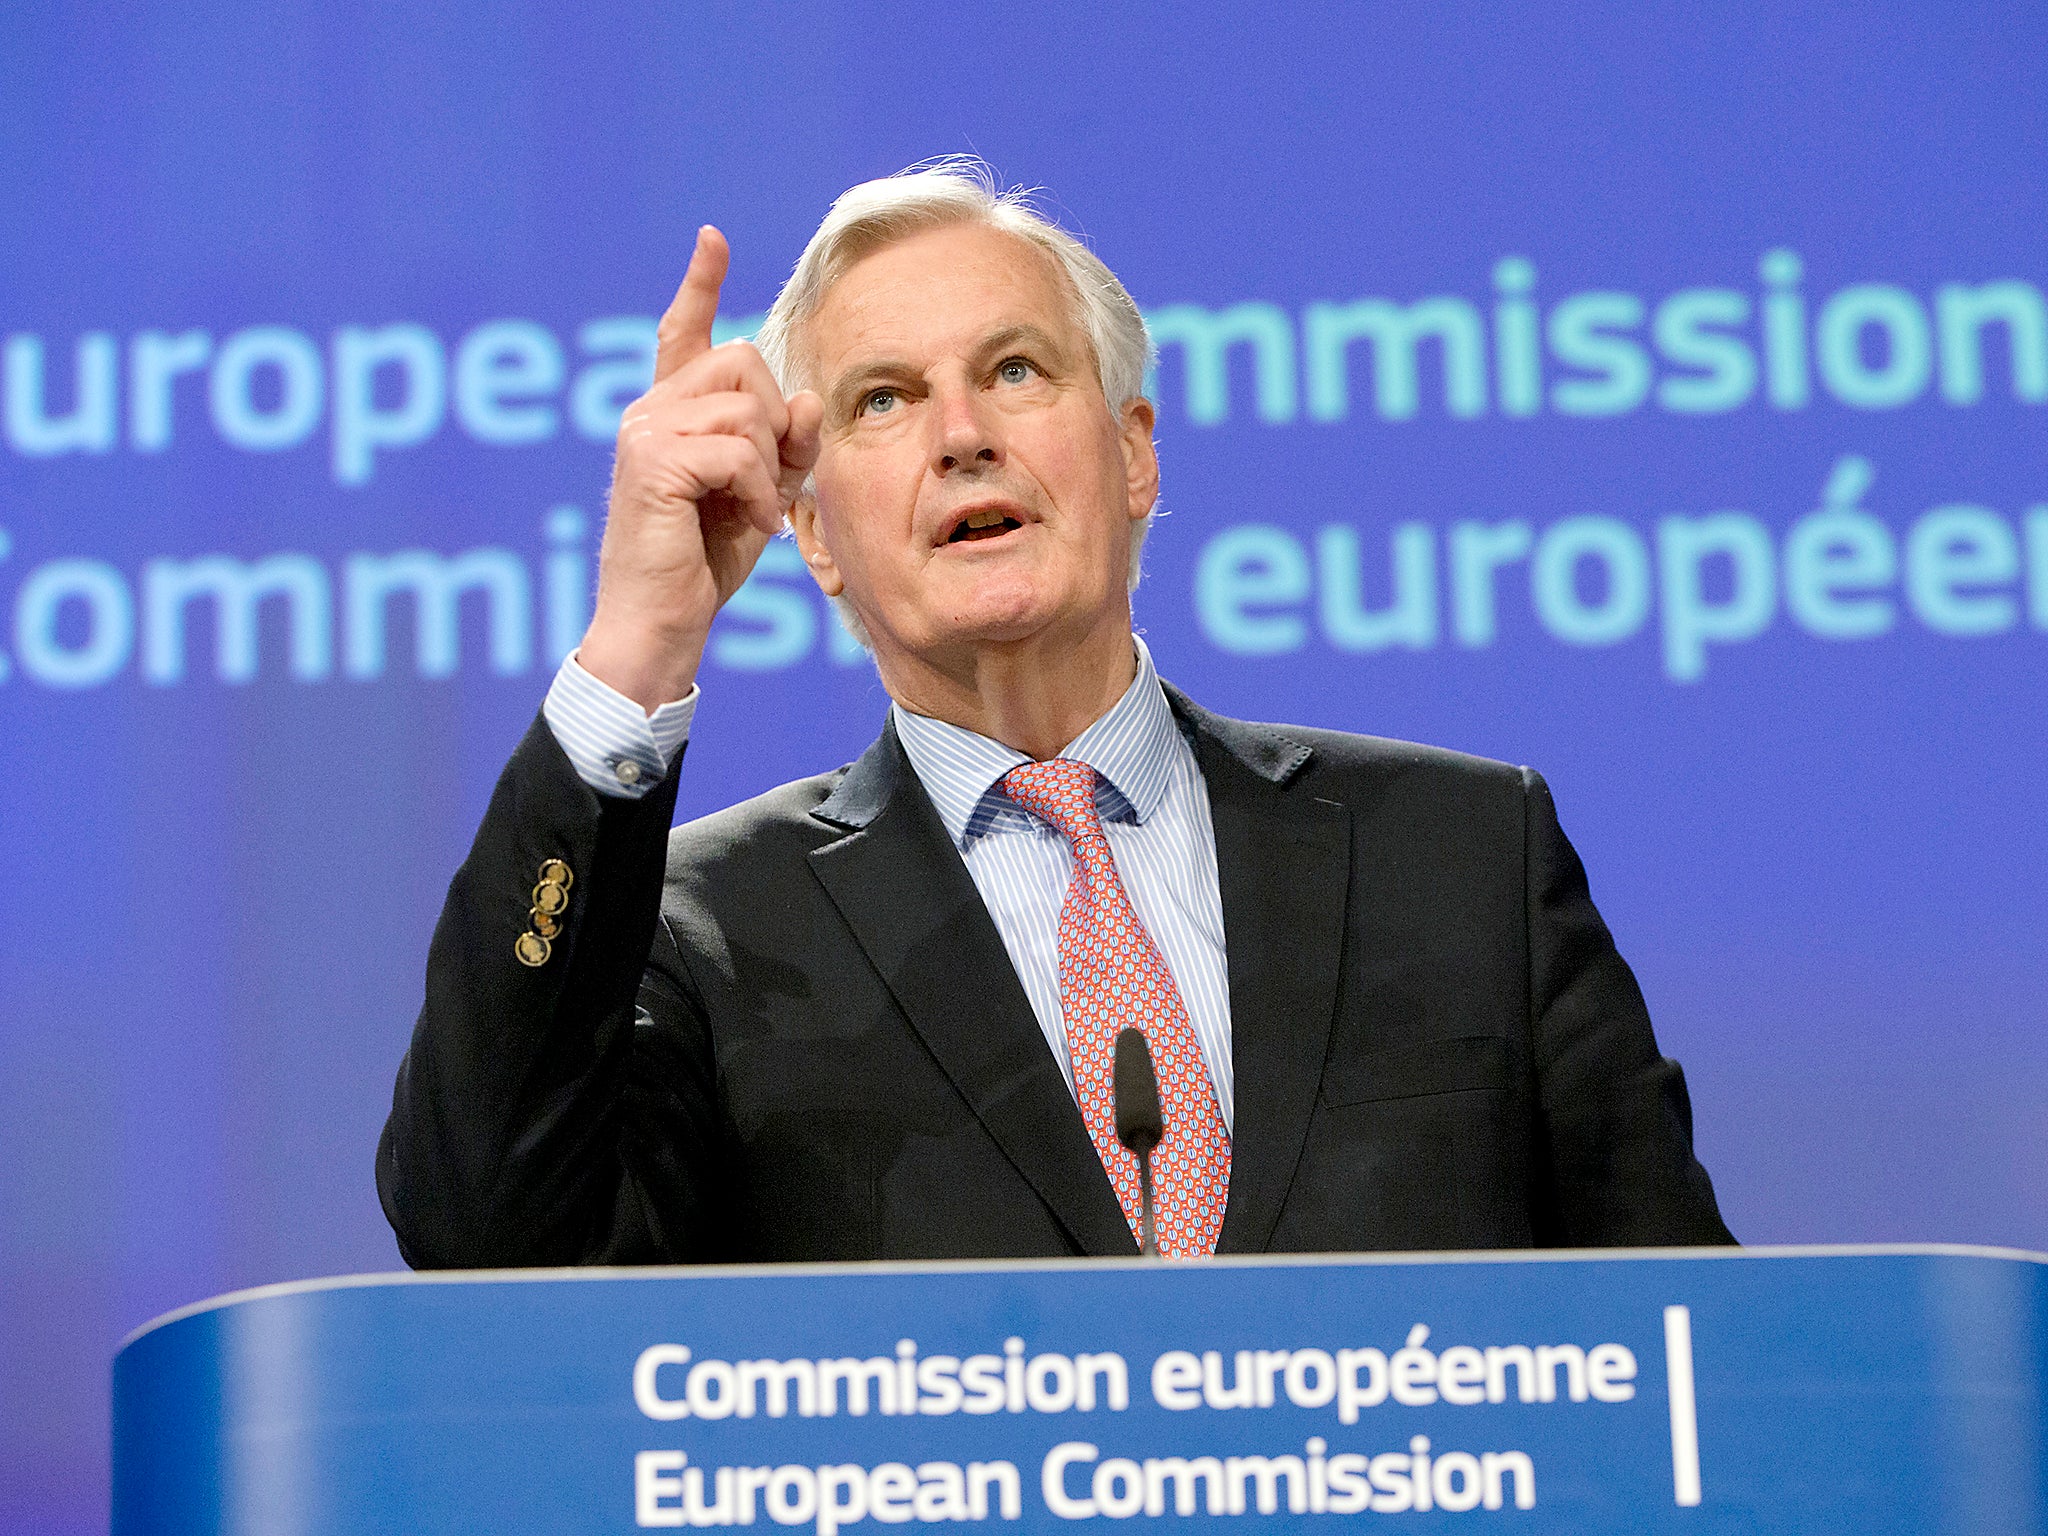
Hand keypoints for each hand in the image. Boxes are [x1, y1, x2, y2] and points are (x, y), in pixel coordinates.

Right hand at [577, 226, 823, 709]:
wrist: (660, 624)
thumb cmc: (703, 565)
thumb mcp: (761, 496)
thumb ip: (787, 447)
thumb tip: (810, 398)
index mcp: (671, 413)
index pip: (684, 332)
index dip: (701, 284)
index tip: (713, 237)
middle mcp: (650, 410)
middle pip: (746, 361)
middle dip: (778, 422)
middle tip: (766, 483)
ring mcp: (645, 430)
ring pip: (749, 407)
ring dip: (769, 465)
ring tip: (752, 510)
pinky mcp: (653, 460)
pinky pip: (738, 449)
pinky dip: (757, 491)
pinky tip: (748, 524)